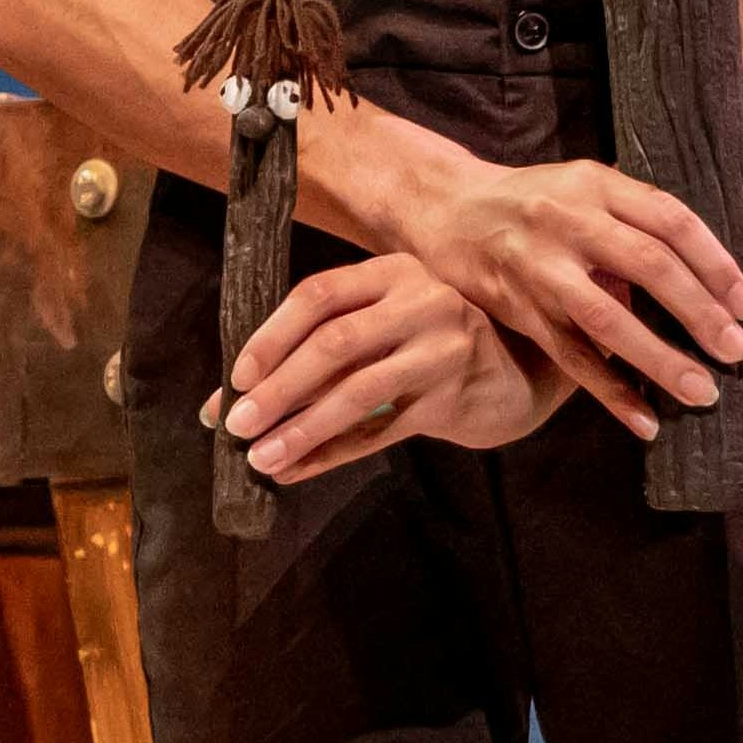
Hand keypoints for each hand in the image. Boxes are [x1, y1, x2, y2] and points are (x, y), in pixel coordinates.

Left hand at [220, 251, 557, 481]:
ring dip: (302, 428)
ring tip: (260, 457)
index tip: (238, 376)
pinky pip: (381, 431)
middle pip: (335, 343)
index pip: (320, 294)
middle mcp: (422, 302)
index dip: (273, 335)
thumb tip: (227, 396)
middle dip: (280, 388)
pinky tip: (297, 470)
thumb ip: (320, 345)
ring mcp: (443, 349)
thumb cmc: (427, 346)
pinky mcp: (454, 398)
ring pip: (359, 392)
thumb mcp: (384, 323)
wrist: (515, 375)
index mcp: (393, 272)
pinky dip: (332, 453)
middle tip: (237, 424)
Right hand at [384, 132, 742, 425]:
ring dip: (661, 360)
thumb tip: (705, 273)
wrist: (444, 208)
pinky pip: (571, 357)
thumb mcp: (582, 185)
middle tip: (735, 351)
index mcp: (595, 184)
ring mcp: (539, 266)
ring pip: (609, 318)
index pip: (671, 220)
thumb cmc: (531, 200)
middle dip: (699, 313)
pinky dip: (611, 392)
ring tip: (702, 392)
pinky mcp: (517, 308)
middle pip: (649, 265)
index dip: (715, 263)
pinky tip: (645, 421)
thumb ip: (633, 218)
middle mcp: (568, 220)